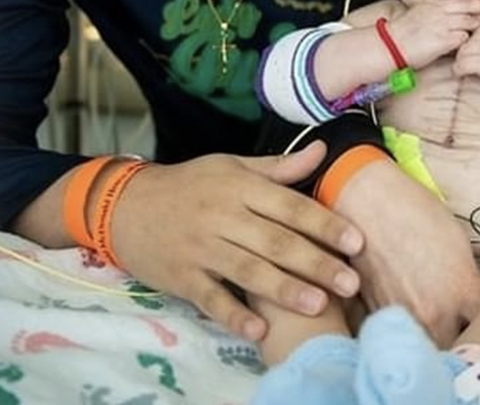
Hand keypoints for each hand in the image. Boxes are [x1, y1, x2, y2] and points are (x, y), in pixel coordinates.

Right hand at [104, 145, 366, 342]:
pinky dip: (233, 314)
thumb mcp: (229, 167)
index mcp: (238, 187)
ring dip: (284, 289)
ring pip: (247, 270)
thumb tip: (322, 150)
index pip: (289, 206)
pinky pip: (210, 298)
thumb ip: (278, 168)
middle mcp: (221, 216)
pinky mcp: (182, 277)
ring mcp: (200, 248)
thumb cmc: (186, 186)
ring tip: (317, 306)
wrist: (123, 206)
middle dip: (315, 263)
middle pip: (275, 242)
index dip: (324, 225)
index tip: (356, 243)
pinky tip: (258, 330)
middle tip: (349, 284)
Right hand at [329, 160, 479, 342]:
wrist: (366, 201)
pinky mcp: (377, 314)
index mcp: (462, 293)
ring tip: (435, 323)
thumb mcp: (458, 242)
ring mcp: (403, 316)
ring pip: (427, 346)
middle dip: (462, 340)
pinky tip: (409, 313)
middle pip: (458, 347)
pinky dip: (406, 329)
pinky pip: (400, 332)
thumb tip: (477, 300)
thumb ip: (470, 281)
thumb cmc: (414, 211)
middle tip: (462, 328)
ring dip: (434, 339)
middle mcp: (434, 313)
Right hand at [384, 0, 479, 68]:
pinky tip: (473, 45)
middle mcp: (438, 12)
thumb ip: (432, 13)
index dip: (474, 1)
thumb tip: (444, 18)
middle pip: (468, 7)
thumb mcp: (416, 16)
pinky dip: (469, 41)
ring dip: (477, 26)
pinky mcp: (443, 40)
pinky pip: (464, 38)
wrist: (390, 46)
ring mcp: (442, 25)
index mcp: (431, 4)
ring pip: (469, 22)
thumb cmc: (400, 35)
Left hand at [452, 23, 479, 95]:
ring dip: (460, 62)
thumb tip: (469, 44)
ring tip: (463, 70)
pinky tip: (463, 75)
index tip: (471, 56)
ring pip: (462, 53)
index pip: (474, 32)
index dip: (470, 45)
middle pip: (466, 41)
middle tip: (464, 64)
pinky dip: (459, 71)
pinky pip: (461, 64)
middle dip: (464, 54)